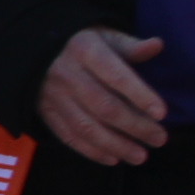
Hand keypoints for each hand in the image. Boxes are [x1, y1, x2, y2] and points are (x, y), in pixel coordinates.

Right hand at [41, 27, 169, 165]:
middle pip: (104, 106)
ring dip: (115, 145)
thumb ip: (130, 45)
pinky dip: (91, 151)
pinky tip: (113, 159)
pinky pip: (67, 135)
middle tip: (160, 139)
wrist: (33, 47)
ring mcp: (53, 95)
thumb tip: (157, 45)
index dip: (139, 95)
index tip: (162, 113)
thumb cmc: (80, 42)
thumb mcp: (103, 35)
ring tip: (140, 156)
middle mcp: (67, 74)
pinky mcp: (45, 111)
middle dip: (135, 126)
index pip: (116, 75)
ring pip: (86, 126)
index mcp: (84, 50)